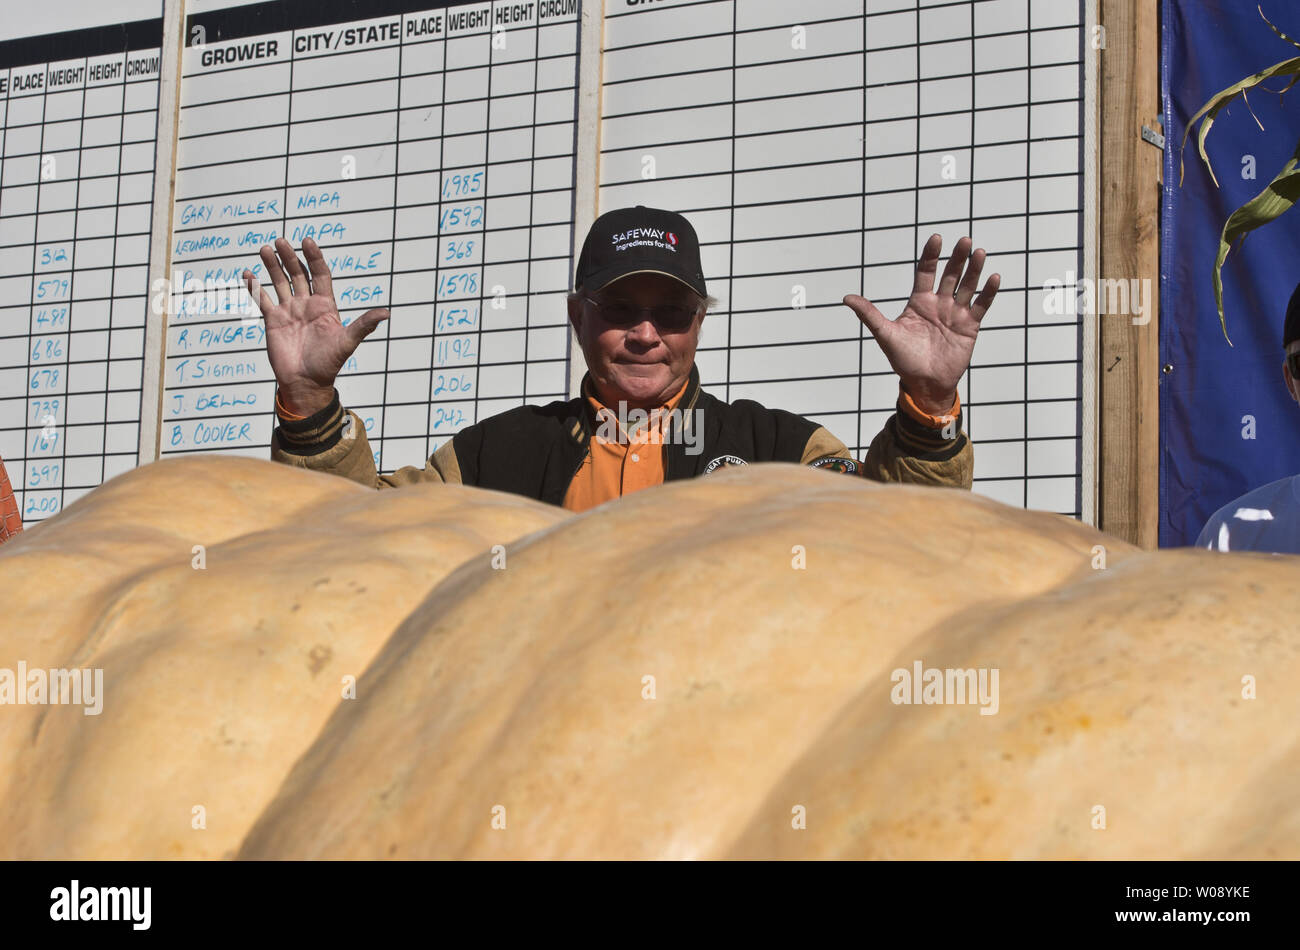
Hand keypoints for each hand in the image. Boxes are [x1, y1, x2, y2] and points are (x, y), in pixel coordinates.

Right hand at [242, 237, 388, 415]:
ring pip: (279, 282)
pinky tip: (248, 274)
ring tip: (265, 249)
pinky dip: (255, 287)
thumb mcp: (348, 342)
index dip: (314, 257)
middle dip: (290, 257)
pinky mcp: (273, 320)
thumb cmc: (329, 363)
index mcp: (325, 305)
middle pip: (298, 274)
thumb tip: (387, 313)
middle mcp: (307, 304)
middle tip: (281, 241)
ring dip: (272, 266)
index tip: (307, 241)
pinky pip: (263, 299)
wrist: (307, 382)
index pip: (320, 274)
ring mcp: (289, 310)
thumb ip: (364, 325)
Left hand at [843, 234, 999, 415]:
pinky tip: (994, 277)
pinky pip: (981, 305)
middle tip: (964, 241)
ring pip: (967, 286)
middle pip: (950, 274)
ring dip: (974, 270)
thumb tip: (846, 298)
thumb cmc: (903, 360)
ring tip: (979, 252)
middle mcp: (939, 303)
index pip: (926, 272)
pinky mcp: (970, 326)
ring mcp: (955, 313)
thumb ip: (869, 314)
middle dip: (957, 258)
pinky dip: (988, 292)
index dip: (931, 255)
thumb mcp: (885, 335)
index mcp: (919, 302)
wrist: (924, 383)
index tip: (937, 238)